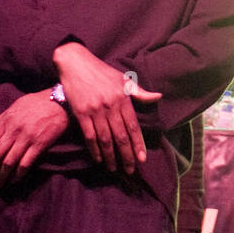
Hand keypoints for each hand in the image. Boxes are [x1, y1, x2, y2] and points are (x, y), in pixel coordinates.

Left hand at [0, 91, 69, 189]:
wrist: (59, 101)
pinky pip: (25, 163)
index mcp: (5, 121)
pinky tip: (15, 180)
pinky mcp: (39, 144)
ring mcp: (26, 138)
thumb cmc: (35, 103)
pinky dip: (18, 174)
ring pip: (9, 162)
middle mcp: (14, 130)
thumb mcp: (13, 108)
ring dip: (2, 177)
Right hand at [53, 42, 160, 174]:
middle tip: (130, 170)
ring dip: (110, 156)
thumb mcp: (123, 79)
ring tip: (114, 168)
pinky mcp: (80, 113)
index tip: (142, 159)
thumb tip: (158, 97)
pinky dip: (94, 149)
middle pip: (120, 136)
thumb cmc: (101, 72)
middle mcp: (110, 106)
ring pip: (105, 139)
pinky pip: (89, 136)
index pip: (133, 126)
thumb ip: (139, 92)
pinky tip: (98, 159)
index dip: (138, 144)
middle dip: (126, 155)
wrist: (75, 63)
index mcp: (122, 98)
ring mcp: (94, 110)